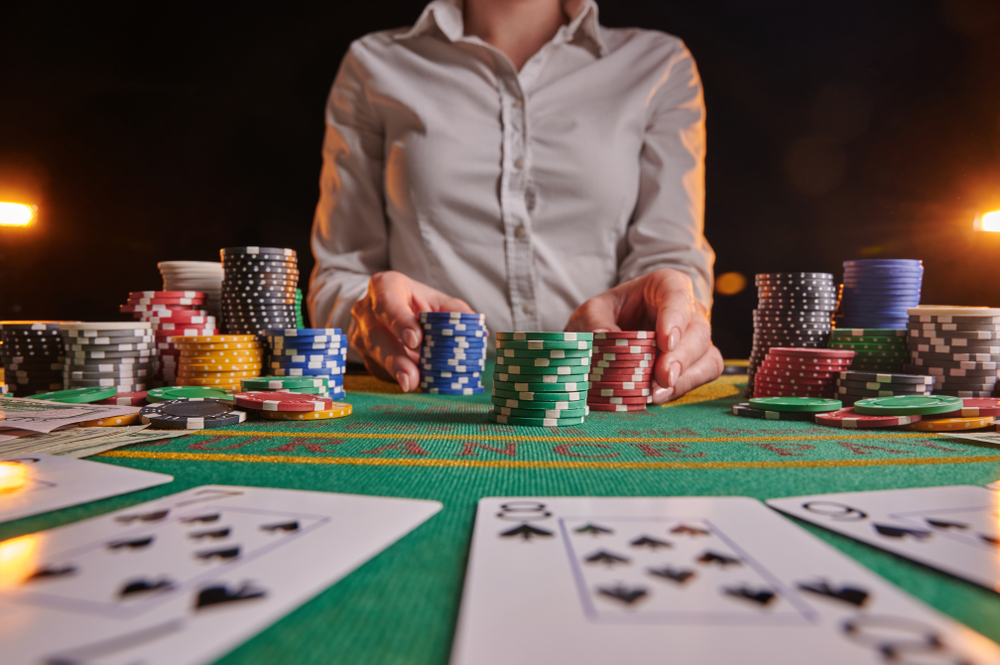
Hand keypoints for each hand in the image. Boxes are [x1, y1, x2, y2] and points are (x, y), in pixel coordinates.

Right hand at [349, 271, 476, 391]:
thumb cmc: (415, 302)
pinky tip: (410, 382)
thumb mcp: (434, 299)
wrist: (384, 305)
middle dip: (395, 358)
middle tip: (411, 376)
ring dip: (394, 372)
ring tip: (411, 385)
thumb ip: (454, 311)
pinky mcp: (364, 356)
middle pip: (377, 335)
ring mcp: (359, 334)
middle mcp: (365, 310)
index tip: (416, 340)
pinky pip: (379, 369)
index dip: (400, 322)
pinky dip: (396, 376)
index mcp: (384, 286)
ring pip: (375, 356)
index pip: (388, 303)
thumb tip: (478, 329)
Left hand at [565, 268, 723, 403]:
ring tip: (657, 392)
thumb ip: (595, 321)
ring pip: (706, 355)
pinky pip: (703, 374)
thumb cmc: (607, 314)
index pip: (677, 295)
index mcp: (665, 286)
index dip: (674, 318)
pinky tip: (659, 396)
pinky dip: (683, 387)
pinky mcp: (697, 361)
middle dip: (681, 356)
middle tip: (663, 376)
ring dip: (685, 376)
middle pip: (697, 330)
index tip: (665, 341)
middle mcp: (688, 309)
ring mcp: (695, 336)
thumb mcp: (592, 312)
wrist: (612, 329)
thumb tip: (602, 337)